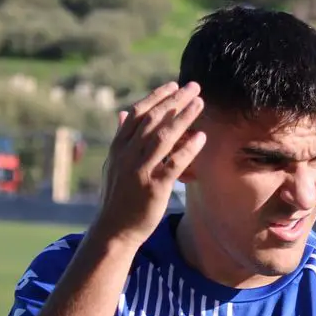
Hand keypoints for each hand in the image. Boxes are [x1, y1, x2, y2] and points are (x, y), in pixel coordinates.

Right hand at [93, 82, 205, 246]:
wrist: (114, 230)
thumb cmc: (117, 197)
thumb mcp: (114, 165)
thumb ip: (120, 138)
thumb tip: (122, 113)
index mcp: (118, 148)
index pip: (138, 114)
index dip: (156, 97)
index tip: (173, 85)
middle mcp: (127, 156)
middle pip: (153, 120)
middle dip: (174, 101)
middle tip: (194, 87)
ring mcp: (140, 171)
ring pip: (163, 138)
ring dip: (183, 118)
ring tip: (200, 103)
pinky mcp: (154, 188)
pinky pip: (174, 164)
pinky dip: (188, 149)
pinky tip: (201, 137)